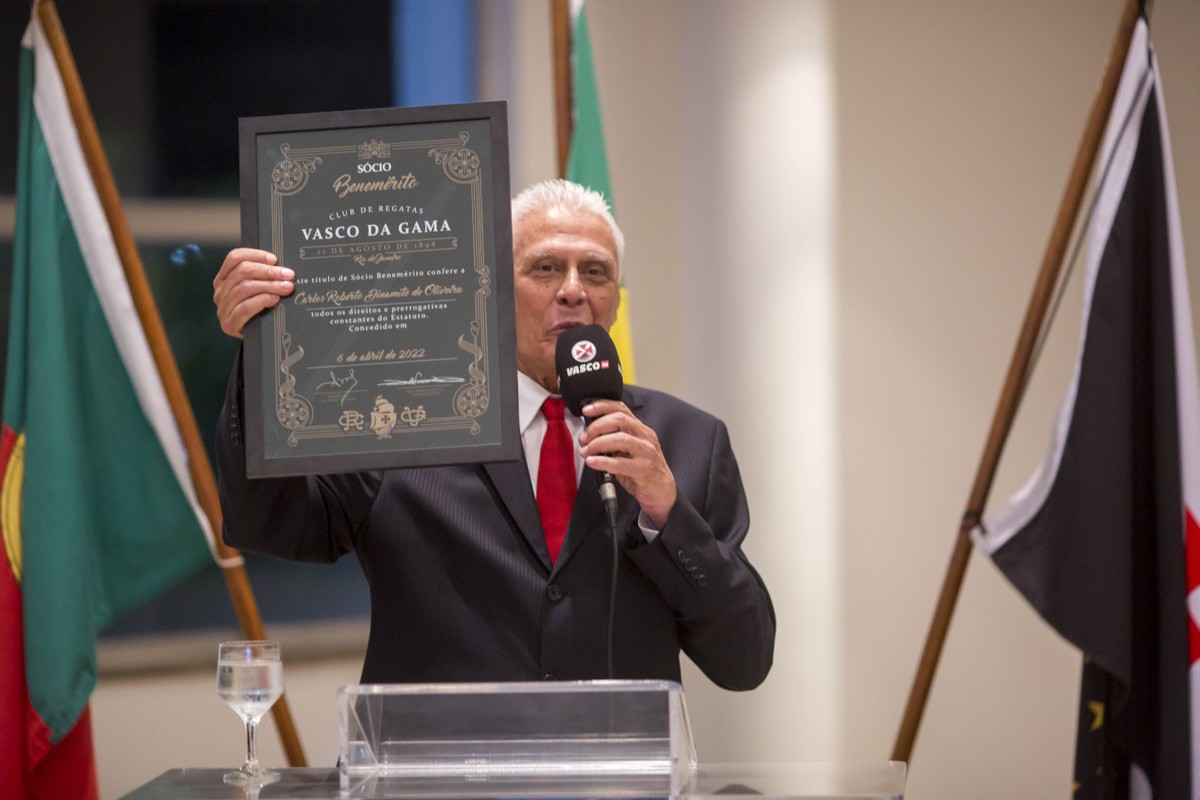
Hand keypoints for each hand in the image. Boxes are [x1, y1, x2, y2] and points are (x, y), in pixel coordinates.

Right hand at [212, 248, 294, 338]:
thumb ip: (262, 276)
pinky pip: (245, 308)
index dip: (255, 255)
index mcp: (224, 278)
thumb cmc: (257, 309)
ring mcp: (223, 308)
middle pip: (242, 272)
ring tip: (286, 287)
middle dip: (268, 272)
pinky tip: (275, 299)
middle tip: (288, 275)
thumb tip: (282, 266)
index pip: (234, 258)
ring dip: (269, 285)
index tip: (274, 259)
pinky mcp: (229, 324)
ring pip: (245, 288)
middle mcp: (220, 291)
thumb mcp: (256, 289)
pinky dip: (262, 301)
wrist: (254, 338)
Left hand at [578, 399, 676, 527]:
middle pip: (620, 420)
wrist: (662, 492)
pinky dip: (603, 462)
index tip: (586, 410)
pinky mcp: (645, 469)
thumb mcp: (629, 450)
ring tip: (586, 451)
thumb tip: (589, 436)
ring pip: (621, 439)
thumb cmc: (643, 470)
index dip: (602, 406)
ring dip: (598, 444)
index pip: (621, 409)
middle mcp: (645, 437)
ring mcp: (647, 453)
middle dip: (597, 427)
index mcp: (641, 429)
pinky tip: (592, 462)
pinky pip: (621, 463)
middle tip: (584, 438)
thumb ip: (613, 440)